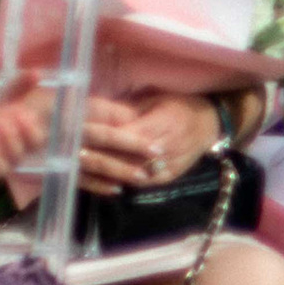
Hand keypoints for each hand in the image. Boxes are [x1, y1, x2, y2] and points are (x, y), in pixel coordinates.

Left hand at [0, 90, 45, 192]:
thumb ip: (17, 89)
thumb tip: (37, 73)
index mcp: (20, 138)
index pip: (38, 138)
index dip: (34, 127)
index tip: (22, 112)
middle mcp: (12, 154)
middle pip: (28, 151)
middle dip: (21, 133)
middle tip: (6, 116)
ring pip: (10, 163)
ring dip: (4, 145)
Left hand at [76, 92, 217, 195]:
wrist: (211, 124)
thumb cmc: (180, 106)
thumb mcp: (155, 100)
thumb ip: (128, 111)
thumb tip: (98, 114)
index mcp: (162, 123)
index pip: (126, 135)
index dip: (102, 137)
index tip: (79, 136)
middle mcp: (166, 147)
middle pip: (126, 156)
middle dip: (99, 157)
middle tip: (72, 156)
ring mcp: (168, 165)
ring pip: (132, 173)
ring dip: (107, 173)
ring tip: (83, 170)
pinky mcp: (169, 177)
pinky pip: (142, 184)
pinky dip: (123, 183)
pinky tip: (104, 181)